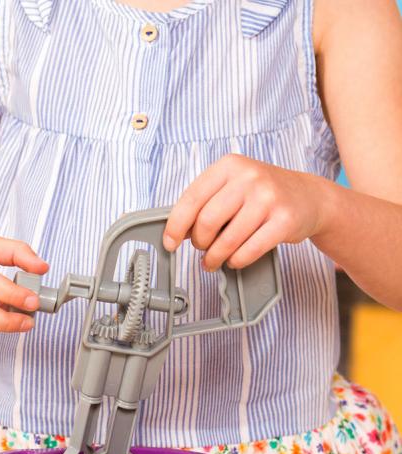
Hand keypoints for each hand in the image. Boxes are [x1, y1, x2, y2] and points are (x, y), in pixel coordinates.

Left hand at [163, 154, 325, 269]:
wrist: (309, 197)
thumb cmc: (263, 195)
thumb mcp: (233, 186)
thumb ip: (206, 202)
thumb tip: (176, 231)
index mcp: (230, 166)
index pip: (191, 199)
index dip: (176, 226)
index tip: (170, 243)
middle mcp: (249, 178)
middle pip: (206, 222)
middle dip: (200, 243)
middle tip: (203, 248)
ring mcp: (268, 198)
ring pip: (226, 241)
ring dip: (215, 257)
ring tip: (215, 260)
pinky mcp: (284, 221)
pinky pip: (247, 251)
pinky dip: (236, 261)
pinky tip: (234, 260)